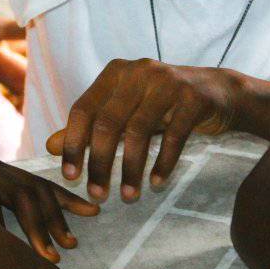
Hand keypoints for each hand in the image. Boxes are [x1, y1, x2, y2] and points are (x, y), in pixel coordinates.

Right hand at [0, 126, 99, 261]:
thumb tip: (14, 226)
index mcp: (0, 170)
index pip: (41, 182)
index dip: (68, 197)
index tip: (93, 211)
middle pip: (34, 190)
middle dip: (57, 218)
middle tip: (72, 244)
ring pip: (15, 197)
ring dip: (35, 227)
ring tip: (49, 255)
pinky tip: (6, 246)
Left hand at [49, 59, 238, 202]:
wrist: (219, 91)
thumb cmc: (164, 104)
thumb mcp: (125, 111)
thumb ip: (90, 126)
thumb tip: (50, 146)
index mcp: (115, 73)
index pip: (83, 109)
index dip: (74, 145)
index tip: (70, 178)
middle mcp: (138, 72)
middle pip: (108, 123)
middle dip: (100, 164)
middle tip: (97, 195)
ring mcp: (167, 81)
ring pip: (138, 131)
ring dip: (131, 169)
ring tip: (127, 196)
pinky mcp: (192, 97)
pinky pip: (173, 135)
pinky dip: (162, 162)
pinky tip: (156, 183)